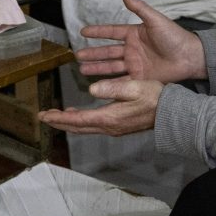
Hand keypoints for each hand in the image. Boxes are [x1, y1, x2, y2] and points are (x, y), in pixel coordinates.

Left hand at [39, 77, 163, 135]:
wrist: (172, 113)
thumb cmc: (155, 97)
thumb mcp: (135, 87)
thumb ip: (113, 88)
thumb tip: (92, 89)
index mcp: (109, 117)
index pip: (77, 119)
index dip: (59, 118)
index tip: (44, 115)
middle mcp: (109, 126)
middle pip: (77, 127)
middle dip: (59, 122)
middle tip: (43, 117)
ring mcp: (114, 128)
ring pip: (84, 127)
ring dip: (68, 122)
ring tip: (56, 117)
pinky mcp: (118, 126)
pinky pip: (93, 125)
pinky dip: (80, 121)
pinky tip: (78, 114)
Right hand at [73, 0, 204, 83]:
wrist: (190, 57)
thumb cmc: (175, 36)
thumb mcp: (155, 20)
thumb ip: (139, 8)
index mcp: (134, 34)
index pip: (111, 32)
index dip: (97, 32)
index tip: (82, 32)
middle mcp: (132, 49)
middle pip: (107, 51)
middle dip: (92, 54)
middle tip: (77, 55)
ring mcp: (135, 64)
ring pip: (111, 66)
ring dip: (96, 67)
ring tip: (81, 69)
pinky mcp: (140, 78)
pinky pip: (121, 80)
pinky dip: (110, 83)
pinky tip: (98, 84)